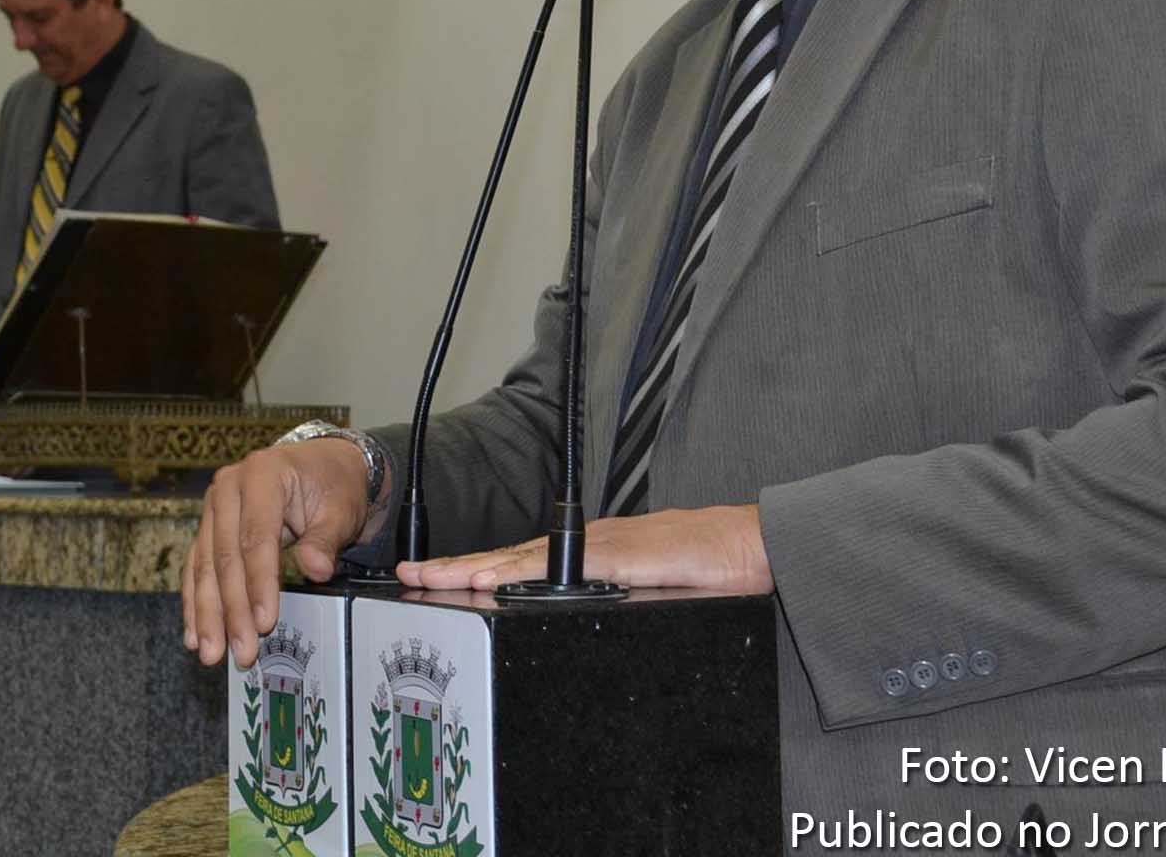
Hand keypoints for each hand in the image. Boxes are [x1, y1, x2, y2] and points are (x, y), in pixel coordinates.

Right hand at [185, 438, 373, 668]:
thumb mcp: (340, 507)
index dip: (259, 583)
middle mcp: (228, 487)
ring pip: (205, 566)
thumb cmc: (333, 485)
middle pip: (225, 556)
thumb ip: (326, 539)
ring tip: (211, 652)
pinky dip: (195, 602)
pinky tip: (194, 634)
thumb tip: (317, 570)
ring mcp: (214, 506)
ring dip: (208, 614)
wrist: (322, 465)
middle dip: (231, 609)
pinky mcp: (209, 525)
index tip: (264, 622)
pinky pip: (197, 566)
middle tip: (241, 650)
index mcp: (262, 474)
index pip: (256, 537)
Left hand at [395, 504, 772, 595]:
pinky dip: (523, 574)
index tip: (433, 578)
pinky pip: (562, 568)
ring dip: (475, 569)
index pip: (521, 564)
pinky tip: (494, 582)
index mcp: (593, 555)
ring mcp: (604, 549)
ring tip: (431, 578)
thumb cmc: (713, 569)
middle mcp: (590, 546)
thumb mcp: (654, 588)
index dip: (475, 571)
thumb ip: (616, 596)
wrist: (757, 546)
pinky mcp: (623, 558)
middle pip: (509, 559)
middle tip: (408, 575)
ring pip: (524, 560)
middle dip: (456, 568)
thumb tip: (580, 619)